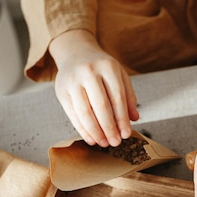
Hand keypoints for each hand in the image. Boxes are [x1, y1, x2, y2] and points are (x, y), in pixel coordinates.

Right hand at [49, 30, 139, 146]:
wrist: (76, 52)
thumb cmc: (101, 68)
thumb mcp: (119, 75)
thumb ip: (128, 96)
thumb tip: (134, 119)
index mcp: (108, 67)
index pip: (117, 97)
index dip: (122, 118)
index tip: (126, 134)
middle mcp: (89, 72)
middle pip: (101, 106)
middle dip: (109, 128)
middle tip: (116, 142)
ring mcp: (73, 81)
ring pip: (85, 112)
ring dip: (95, 132)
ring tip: (104, 143)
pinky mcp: (61, 90)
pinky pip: (72, 114)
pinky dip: (82, 129)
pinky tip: (91, 139)